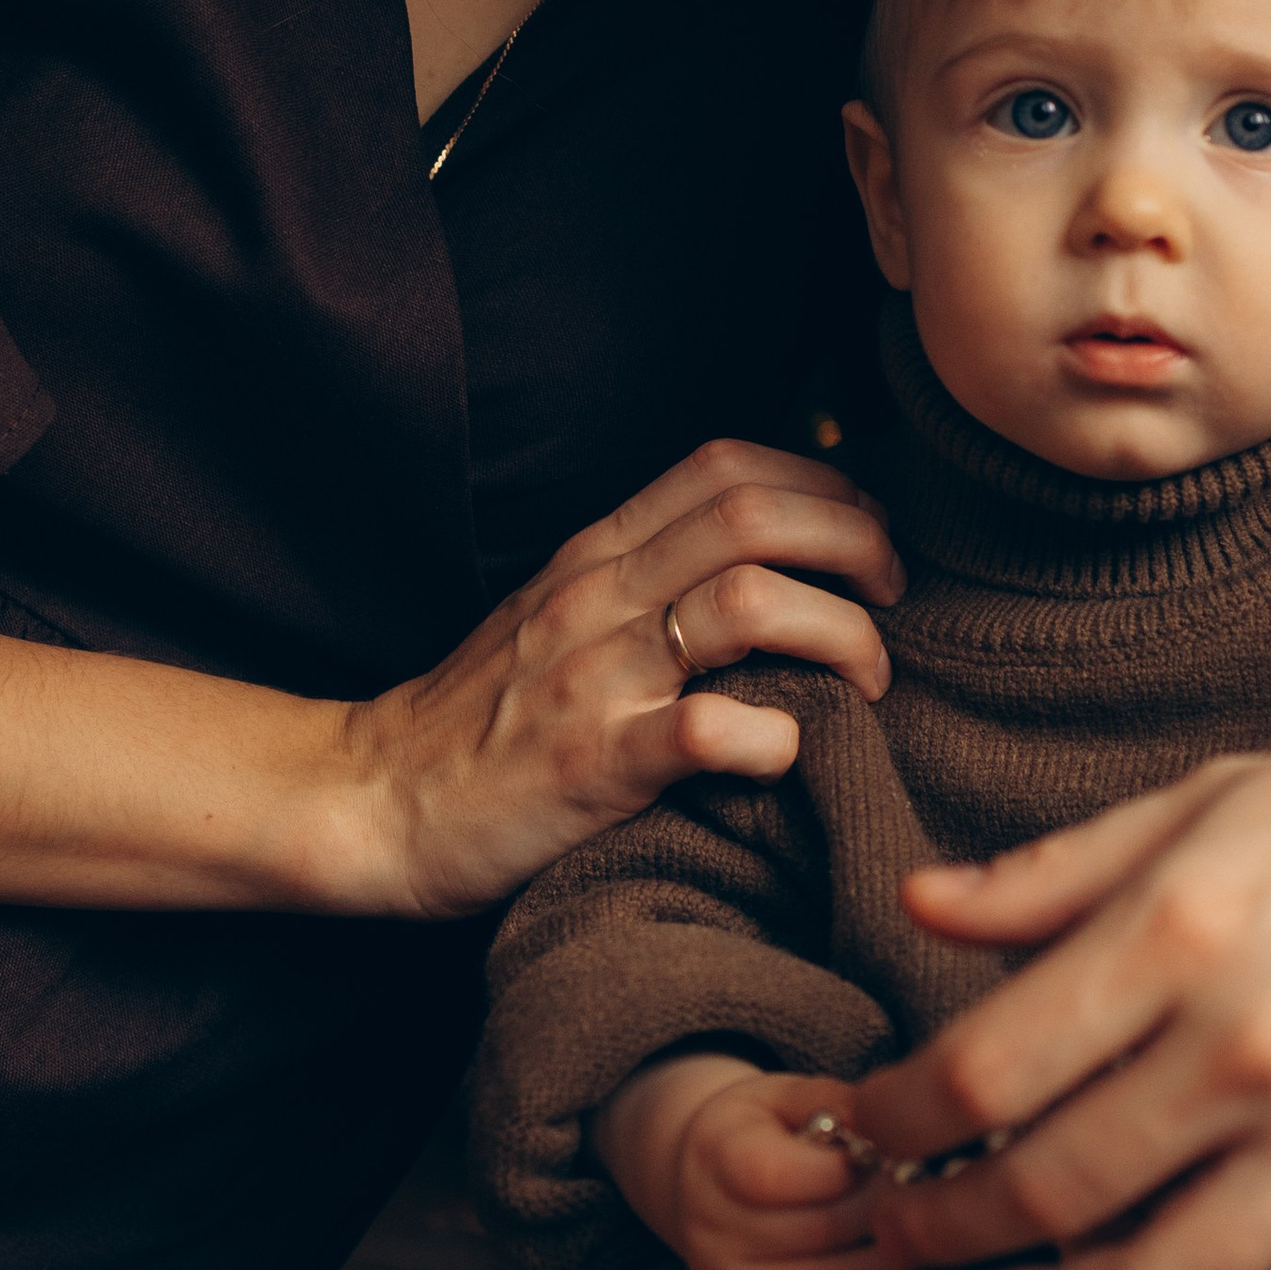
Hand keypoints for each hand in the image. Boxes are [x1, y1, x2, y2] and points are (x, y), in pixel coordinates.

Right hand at [331, 439, 901, 915]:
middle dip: (855, 541)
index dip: (822, 483)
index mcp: (597, 556)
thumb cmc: (486, 718)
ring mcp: (597, 677)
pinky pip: (707, 728)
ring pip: (750, 603)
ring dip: (841, 632)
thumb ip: (646, 576)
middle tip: (892, 596)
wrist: (378, 802)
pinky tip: (789, 753)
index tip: (866, 533)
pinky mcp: (594, 764)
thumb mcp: (562, 616)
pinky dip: (773, 737)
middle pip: (755, 515)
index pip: (726, 467)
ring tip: (867, 680)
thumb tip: (767, 555)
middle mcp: (599, 597)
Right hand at [597, 1053, 909, 1269]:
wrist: (704, 1182)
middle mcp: (709, 1227)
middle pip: (811, 1236)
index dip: (839, 1171)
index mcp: (717, 1156)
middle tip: (921, 1200)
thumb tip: (897, 1126)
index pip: (771, 1175)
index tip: (883, 1156)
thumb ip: (836, 1104)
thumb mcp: (787, 1097)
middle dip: (881, 1218)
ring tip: (914, 1247)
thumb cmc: (762, 1132)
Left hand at [855, 750, 1270, 1269]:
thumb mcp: (1217, 802)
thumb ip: (1061, 870)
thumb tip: (923, 905)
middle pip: (1045, 1192)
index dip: (902, 1120)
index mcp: (1184, 931)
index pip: (986, 1065)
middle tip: (906, 1237)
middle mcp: (1248, 1051)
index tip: (873, 1132)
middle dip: (946, 1232)